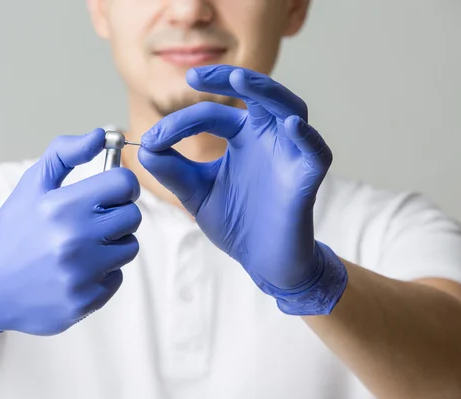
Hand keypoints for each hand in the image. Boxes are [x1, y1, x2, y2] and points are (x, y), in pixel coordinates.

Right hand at [0, 129, 141, 344]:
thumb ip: (66, 152)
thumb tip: (102, 134)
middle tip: (94, 221)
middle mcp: (73, 240)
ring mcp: (80, 274)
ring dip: (112, 244)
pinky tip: (76, 271)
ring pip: (129, 248)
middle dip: (117, 215)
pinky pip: (117, 278)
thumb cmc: (13, 229)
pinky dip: (102, 274)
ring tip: (83, 246)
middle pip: (132, 216)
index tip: (111, 192)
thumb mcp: (33, 184)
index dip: (122, 185)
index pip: (124, 183)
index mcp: (62, 206)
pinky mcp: (85, 301)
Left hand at [139, 65, 346, 314]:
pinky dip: (305, 136)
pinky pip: (315, 150)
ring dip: (267, 92)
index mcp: (242, 138)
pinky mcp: (307, 178)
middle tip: (196, 75)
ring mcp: (290, 154)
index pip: (212, 114)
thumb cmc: (236, 224)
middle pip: (257, 94)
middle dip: (229, 78)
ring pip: (290, 109)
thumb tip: (146, 146)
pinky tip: (289, 125)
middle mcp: (267, 138)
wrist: (263, 262)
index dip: (182, 121)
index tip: (153, 138)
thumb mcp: (195, 194)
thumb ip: (173, 171)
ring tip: (239, 81)